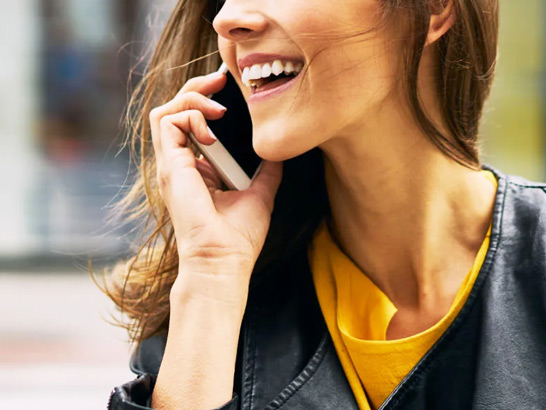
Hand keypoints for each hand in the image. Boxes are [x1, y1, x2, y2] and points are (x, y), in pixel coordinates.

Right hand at [149, 70, 282, 286]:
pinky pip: (167, 122)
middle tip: (221, 78)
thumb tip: (279, 150)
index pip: (192, 124)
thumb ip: (267, 170)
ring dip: (192, 98)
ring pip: (165, 111)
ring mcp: (172, 165)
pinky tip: (212, 128)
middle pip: (175, 111)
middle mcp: (181, 164)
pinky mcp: (170, 166)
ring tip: (218, 106)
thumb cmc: (238, 236)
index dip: (207, 102)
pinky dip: (190, 115)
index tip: (231, 90)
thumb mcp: (261, 192)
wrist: (224, 260)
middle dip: (197, 89)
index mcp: (198, 170)